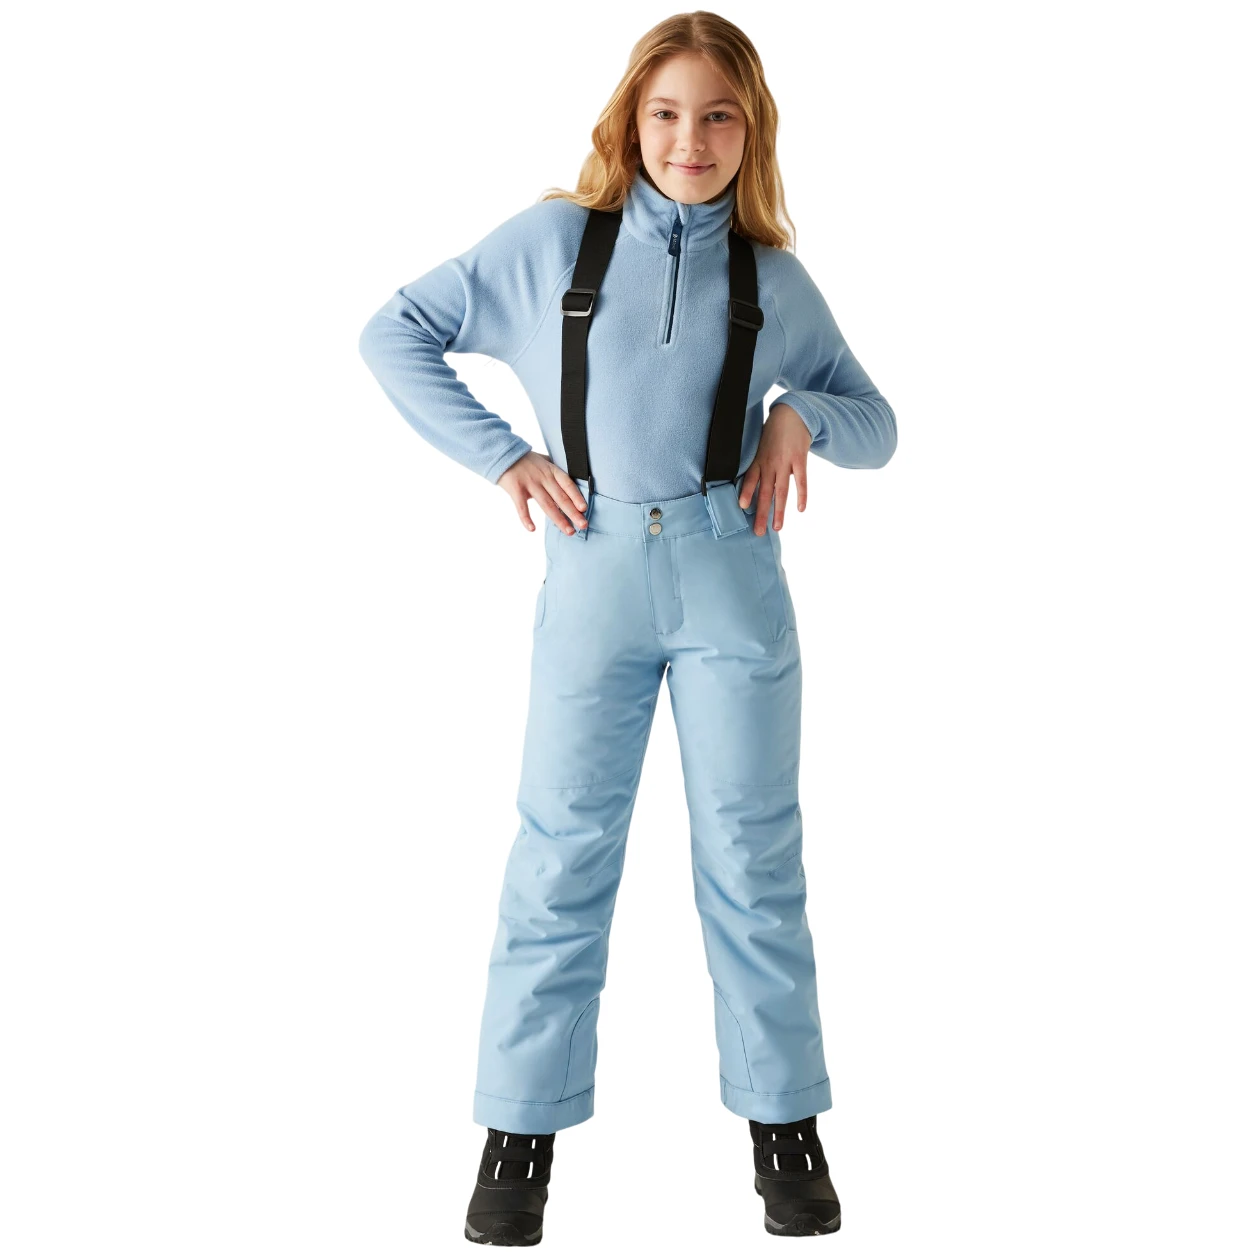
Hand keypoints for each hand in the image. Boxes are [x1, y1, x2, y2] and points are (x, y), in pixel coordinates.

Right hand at [497, 451, 588, 534]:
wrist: (502, 453)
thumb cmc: (525, 460)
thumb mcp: (544, 461)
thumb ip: (555, 471)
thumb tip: (569, 482)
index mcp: (551, 470)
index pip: (567, 484)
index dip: (577, 496)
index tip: (584, 509)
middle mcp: (543, 477)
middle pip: (561, 497)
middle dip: (573, 513)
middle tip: (583, 525)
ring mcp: (530, 483)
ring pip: (547, 504)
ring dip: (559, 519)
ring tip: (569, 531)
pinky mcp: (516, 489)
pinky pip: (522, 507)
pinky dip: (526, 518)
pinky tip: (532, 529)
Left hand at [738, 403, 811, 534]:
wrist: (792, 414)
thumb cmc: (773, 433)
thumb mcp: (759, 446)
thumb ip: (756, 464)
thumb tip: (748, 484)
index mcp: (758, 460)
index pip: (750, 479)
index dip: (746, 492)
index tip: (742, 507)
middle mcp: (770, 463)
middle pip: (765, 492)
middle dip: (761, 513)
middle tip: (758, 532)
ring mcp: (785, 462)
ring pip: (781, 491)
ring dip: (778, 511)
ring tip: (777, 528)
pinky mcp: (800, 460)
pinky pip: (801, 480)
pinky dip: (801, 494)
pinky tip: (800, 509)